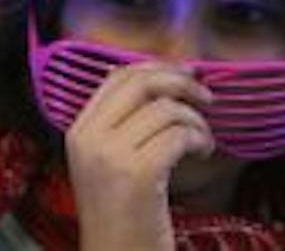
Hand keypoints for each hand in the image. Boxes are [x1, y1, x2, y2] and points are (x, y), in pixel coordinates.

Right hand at [65, 62, 213, 250]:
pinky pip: (179, 135)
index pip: (118, 76)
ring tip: (203, 141)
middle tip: (206, 97)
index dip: (158, 67)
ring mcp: (112, 155)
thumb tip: (147, 77)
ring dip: (196, 121)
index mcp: (78, 131)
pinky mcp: (140, 174)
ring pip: (166, 109)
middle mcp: (90, 137)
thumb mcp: (106, 164)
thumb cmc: (121, 217)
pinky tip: (203, 154)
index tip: (186, 74)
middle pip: (141, 82)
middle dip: (181, 82)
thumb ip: (117, 123)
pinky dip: (200, 140)